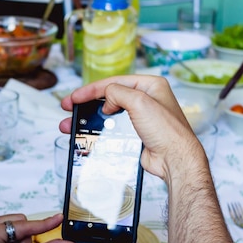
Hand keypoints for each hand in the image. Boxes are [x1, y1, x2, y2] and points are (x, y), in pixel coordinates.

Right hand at [58, 75, 204, 182]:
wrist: (174, 159)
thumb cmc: (166, 131)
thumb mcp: (140, 102)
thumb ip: (118, 93)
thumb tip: (105, 99)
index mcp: (150, 86)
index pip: (114, 83)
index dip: (91, 89)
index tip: (75, 97)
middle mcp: (145, 100)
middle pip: (108, 97)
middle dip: (86, 103)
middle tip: (68, 108)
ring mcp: (140, 118)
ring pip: (107, 115)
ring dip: (87, 119)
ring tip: (69, 125)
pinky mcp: (135, 134)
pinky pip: (111, 129)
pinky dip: (97, 131)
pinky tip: (85, 135)